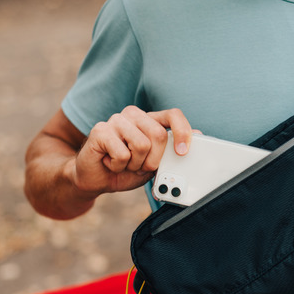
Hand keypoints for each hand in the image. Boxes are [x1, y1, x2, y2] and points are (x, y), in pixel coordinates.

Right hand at [72, 106, 191, 193]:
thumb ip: (171, 152)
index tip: (183, 151)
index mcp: (149, 120)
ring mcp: (116, 120)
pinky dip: (118, 166)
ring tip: (124, 163)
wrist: (95, 178)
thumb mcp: (153, 164)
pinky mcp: (100, 130)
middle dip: (153, 160)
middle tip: (140, 166)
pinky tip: (110, 162)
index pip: (173, 115)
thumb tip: (197, 137)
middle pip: (158, 135)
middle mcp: (133, 115)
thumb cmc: (125, 169)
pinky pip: (122, 154)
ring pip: (141, 145)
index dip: (182, 131)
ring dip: (134, 164)